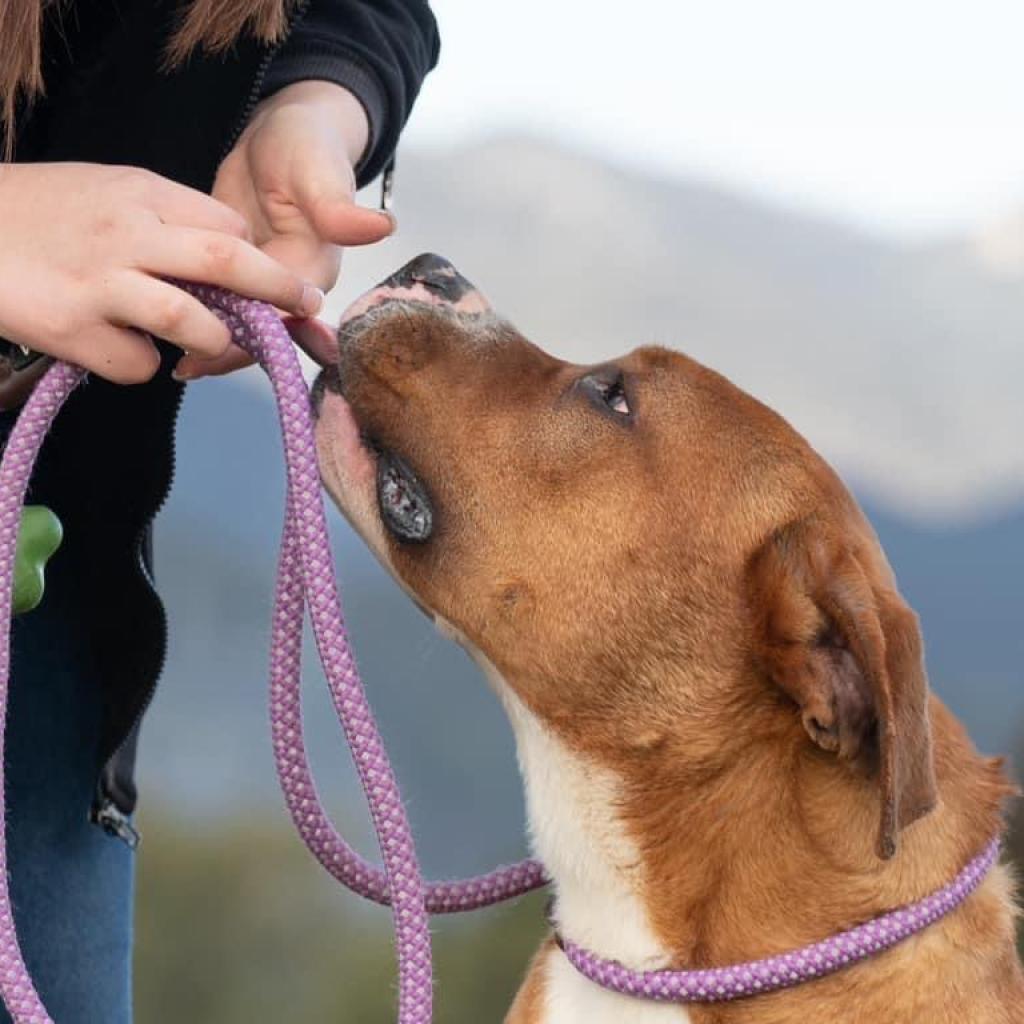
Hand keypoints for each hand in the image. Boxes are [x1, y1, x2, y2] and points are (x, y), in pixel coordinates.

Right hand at [0, 161, 321, 407]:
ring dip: (213, 342)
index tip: (273, 282)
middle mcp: (127, 234)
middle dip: (280, 290)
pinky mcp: (71, 328)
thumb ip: (163, 216)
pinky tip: (119, 350)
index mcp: (140, 192)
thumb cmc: (36, 211)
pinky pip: (136, 365)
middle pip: (229, 262)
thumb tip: (227, 250)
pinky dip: (141, 367)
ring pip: (191, 320)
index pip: (227, 225)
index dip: (258, 258)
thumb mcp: (104, 190)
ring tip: (205, 344)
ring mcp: (99, 282)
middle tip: (306, 307)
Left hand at [177, 81, 394, 379]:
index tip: (210, 352)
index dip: (250, 342)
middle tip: (181, 367)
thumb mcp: (319, 173)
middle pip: (258, 334)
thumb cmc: (307, 147)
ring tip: (166, 356)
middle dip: (222, 350)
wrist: (286, 131)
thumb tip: (383, 226)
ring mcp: (262, 283)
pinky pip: (216, 301)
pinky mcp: (236, 272)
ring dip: (204, 336)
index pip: (283, 322)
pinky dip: (191, 310)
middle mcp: (291, 288)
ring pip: (234, 323)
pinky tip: (159, 321)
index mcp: (313, 273)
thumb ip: (340, 208)